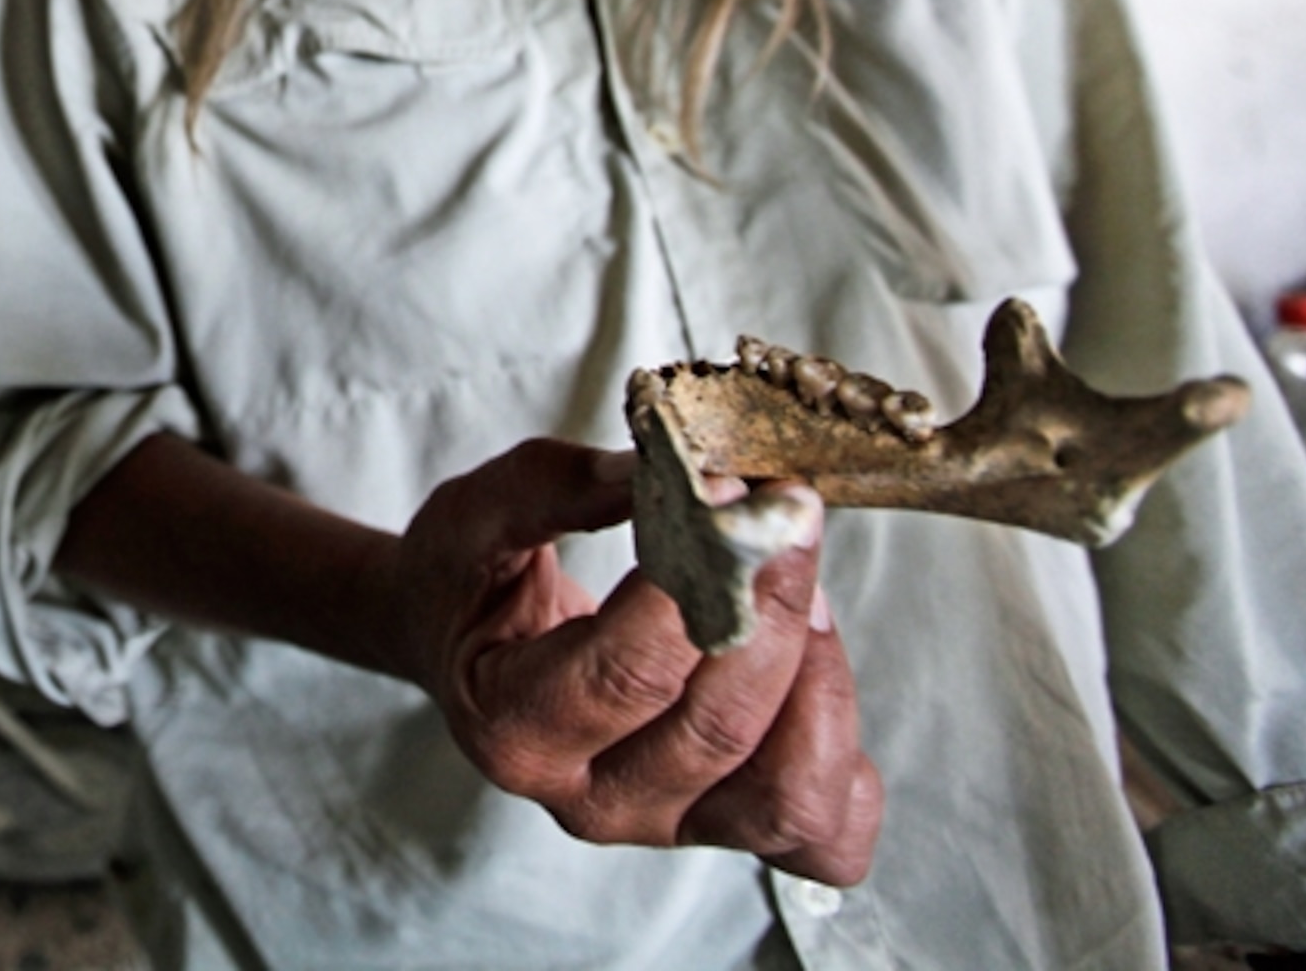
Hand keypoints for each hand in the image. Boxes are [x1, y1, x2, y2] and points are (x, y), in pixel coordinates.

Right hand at [388, 439, 881, 885]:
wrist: (461, 648)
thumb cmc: (467, 580)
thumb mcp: (478, 514)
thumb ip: (562, 488)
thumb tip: (671, 470)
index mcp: (515, 729)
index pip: (628, 672)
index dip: (696, 583)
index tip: (729, 492)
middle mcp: (591, 801)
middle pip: (718, 728)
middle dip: (773, 610)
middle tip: (792, 513)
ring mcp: (666, 826)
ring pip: (787, 797)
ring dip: (820, 682)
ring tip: (806, 590)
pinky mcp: (723, 828)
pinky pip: (825, 835)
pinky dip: (844, 758)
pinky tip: (816, 675)